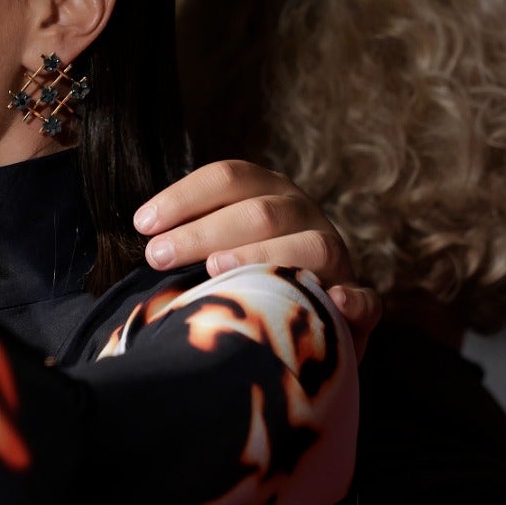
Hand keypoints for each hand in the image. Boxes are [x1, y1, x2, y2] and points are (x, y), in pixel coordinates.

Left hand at [133, 159, 380, 357]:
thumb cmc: (237, 280)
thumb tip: (140, 245)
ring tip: (217, 271)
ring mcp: (336, 258)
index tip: (142, 224)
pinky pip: (365, 299)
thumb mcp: (212, 251)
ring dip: (262, 255)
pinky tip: (329, 303)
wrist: (296, 326)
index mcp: (265, 194)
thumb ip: (186, 244)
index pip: (227, 178)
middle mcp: (303, 216)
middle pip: (259, 211)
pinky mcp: (357, 304)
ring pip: (311, 245)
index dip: (183, 197)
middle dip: (203, 231)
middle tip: (158, 256)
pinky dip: (351, 301)